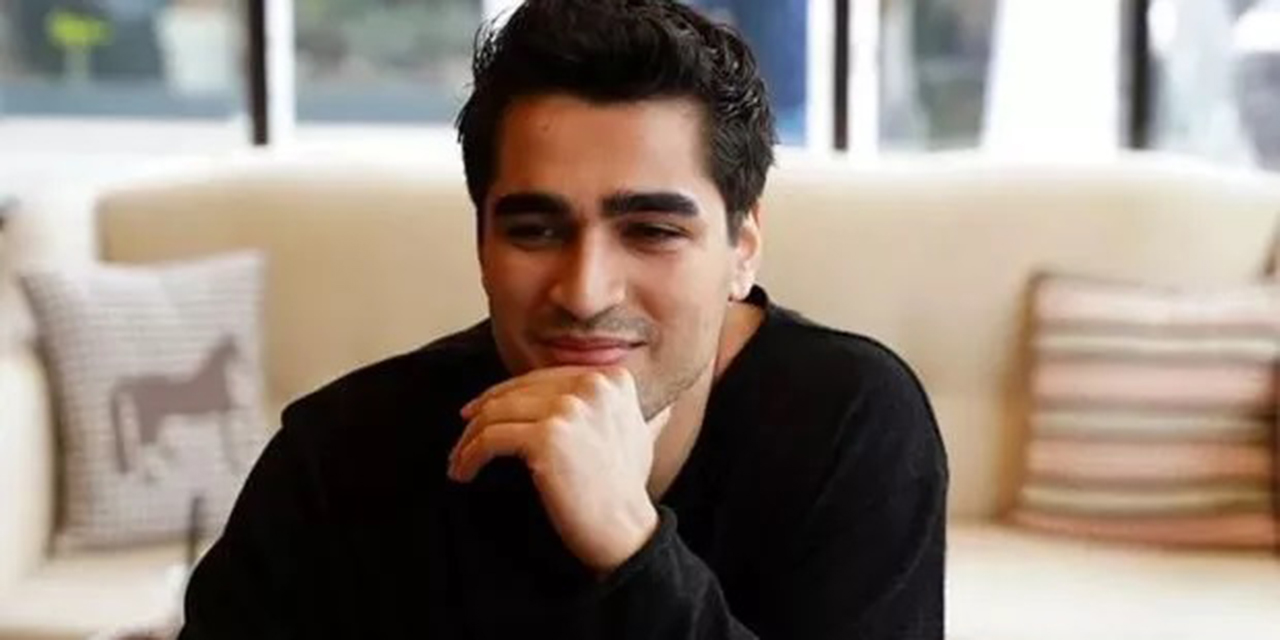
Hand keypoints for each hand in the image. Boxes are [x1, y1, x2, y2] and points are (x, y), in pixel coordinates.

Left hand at [448, 366, 670, 573]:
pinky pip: (490, 439)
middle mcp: (592, 385)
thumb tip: (579, 396)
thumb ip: (606, 406)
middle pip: (516, 392)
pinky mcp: (547, 437)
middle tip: (465, 435)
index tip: (483, 411)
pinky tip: (463, 472)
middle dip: (483, 415)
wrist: (626, 531)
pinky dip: (470, 456)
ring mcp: (569, 408)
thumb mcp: (631, 431)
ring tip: (459, 461)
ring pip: (497, 412)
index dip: (507, 395)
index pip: (541, 379)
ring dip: (470, 439)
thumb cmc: (623, 491)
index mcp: (610, 379)